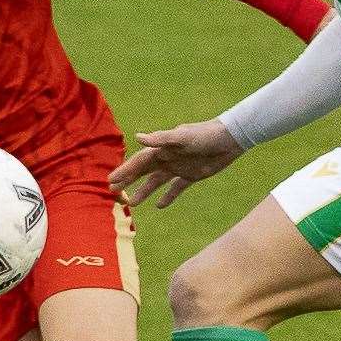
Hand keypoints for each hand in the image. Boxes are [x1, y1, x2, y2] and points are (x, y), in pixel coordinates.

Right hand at [109, 120, 243, 207]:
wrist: (229, 139)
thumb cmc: (205, 135)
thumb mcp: (182, 137)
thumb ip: (161, 139)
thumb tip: (137, 137)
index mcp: (162, 149)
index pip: (139, 162)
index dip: (125, 171)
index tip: (111, 180)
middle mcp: (167, 158)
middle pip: (144, 171)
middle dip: (128, 181)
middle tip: (114, 192)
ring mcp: (179, 167)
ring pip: (157, 181)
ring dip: (144, 191)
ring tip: (133, 204)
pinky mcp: (191, 175)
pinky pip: (176, 188)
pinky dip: (168, 196)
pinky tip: (160, 206)